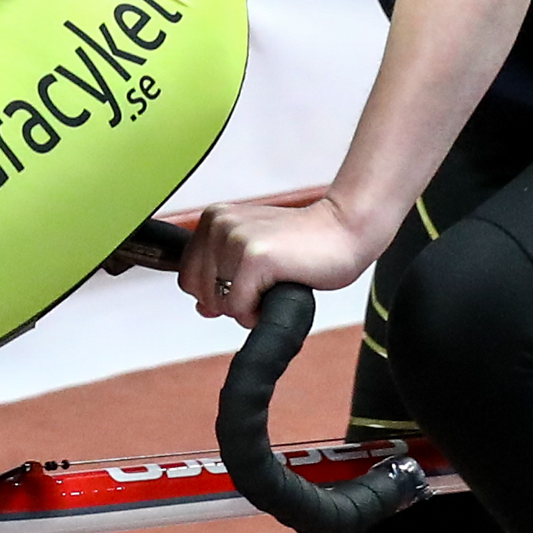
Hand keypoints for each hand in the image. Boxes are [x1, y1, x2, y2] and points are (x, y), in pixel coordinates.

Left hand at [180, 186, 383, 321]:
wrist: (344, 232)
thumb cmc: (302, 245)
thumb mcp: (252, 254)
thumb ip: (221, 275)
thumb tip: (202, 307)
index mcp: (213, 219)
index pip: (187, 277)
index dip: (218, 292)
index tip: (250, 280)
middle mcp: (219, 224)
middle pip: (199, 292)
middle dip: (231, 300)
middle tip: (266, 281)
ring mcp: (235, 238)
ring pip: (218, 303)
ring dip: (248, 307)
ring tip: (275, 282)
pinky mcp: (255, 257)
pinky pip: (240, 309)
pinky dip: (259, 313)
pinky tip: (281, 289)